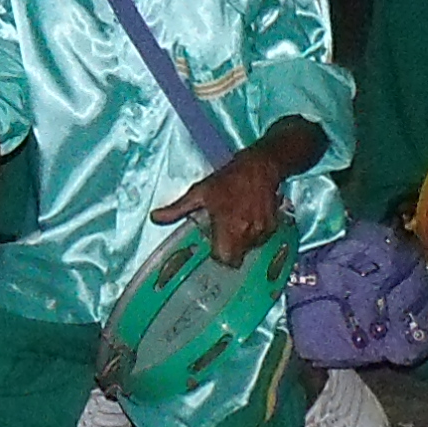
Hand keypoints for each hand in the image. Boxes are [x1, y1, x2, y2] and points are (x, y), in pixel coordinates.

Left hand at [153, 140, 295, 267]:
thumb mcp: (199, 192)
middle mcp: (248, 233)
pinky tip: (248, 217)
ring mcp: (263, 231)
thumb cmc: (227, 179)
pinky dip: (254, 234)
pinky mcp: (273, 226)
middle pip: (237, 258)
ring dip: (242, 241)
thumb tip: (153, 218)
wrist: (260, 167)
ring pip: (250, 249)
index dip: (217, 254)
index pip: (224, 259)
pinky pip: (261, 240)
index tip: (214, 243)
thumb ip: (176, 209)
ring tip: (236, 221)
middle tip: (224, 232)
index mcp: (229, 228)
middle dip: (229, 249)